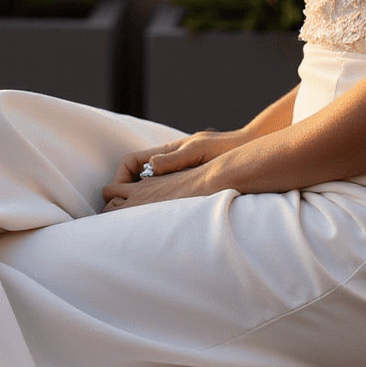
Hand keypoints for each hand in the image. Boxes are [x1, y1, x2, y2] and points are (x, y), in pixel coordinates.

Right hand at [101, 130, 243, 210]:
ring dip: (141, 201)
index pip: (130, 162)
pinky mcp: (188, 182)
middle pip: (135, 176)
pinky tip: (162, 219)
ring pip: (149, 188)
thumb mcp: (197, 150)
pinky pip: (166, 195)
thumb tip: (150, 167)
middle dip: (124, 192)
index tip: (118, 194)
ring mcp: (177, 172)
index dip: (121, 177)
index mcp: (166, 151)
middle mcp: (168, 161)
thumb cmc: (225, 146)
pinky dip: (159, 205)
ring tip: (136, 220)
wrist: (247, 147)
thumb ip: (174, 158)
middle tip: (119, 214)